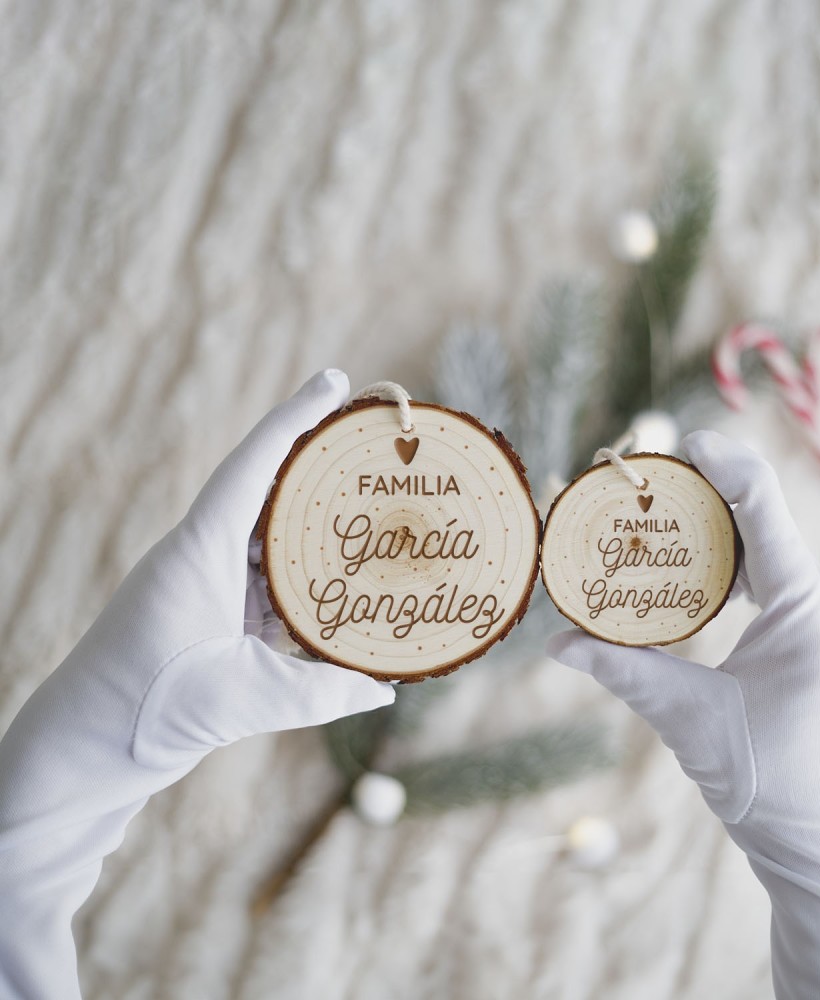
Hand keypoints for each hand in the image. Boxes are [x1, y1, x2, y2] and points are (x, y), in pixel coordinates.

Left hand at [0, 371, 393, 999]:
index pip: (253, 466)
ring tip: (374, 520)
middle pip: (271, 493)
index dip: (295, 419)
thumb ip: (318, 693)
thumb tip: (382, 688)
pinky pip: (270, 586)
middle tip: (373, 450)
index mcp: (198, 551)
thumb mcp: (239, 699)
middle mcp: (201, 557)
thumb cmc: (142, 712)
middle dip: (321, 470)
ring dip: (318, 531)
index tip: (335, 381)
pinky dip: (307, 584)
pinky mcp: (212, 620)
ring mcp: (206, 588)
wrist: (82, 754)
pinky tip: (343, 595)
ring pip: (273, 542)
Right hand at [548, 430, 819, 998]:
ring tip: (668, 517)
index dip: (730, 469)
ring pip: (775, 557)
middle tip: (656, 481)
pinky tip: (697, 573)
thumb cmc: (764, 784)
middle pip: (770, 529)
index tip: (688, 442)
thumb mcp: (685, 719)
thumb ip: (622, 671)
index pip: (769, 517)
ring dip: (724, 535)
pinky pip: (779, 586)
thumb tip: (555, 643)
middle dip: (714, 499)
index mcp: (811, 616)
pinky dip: (737, 571)